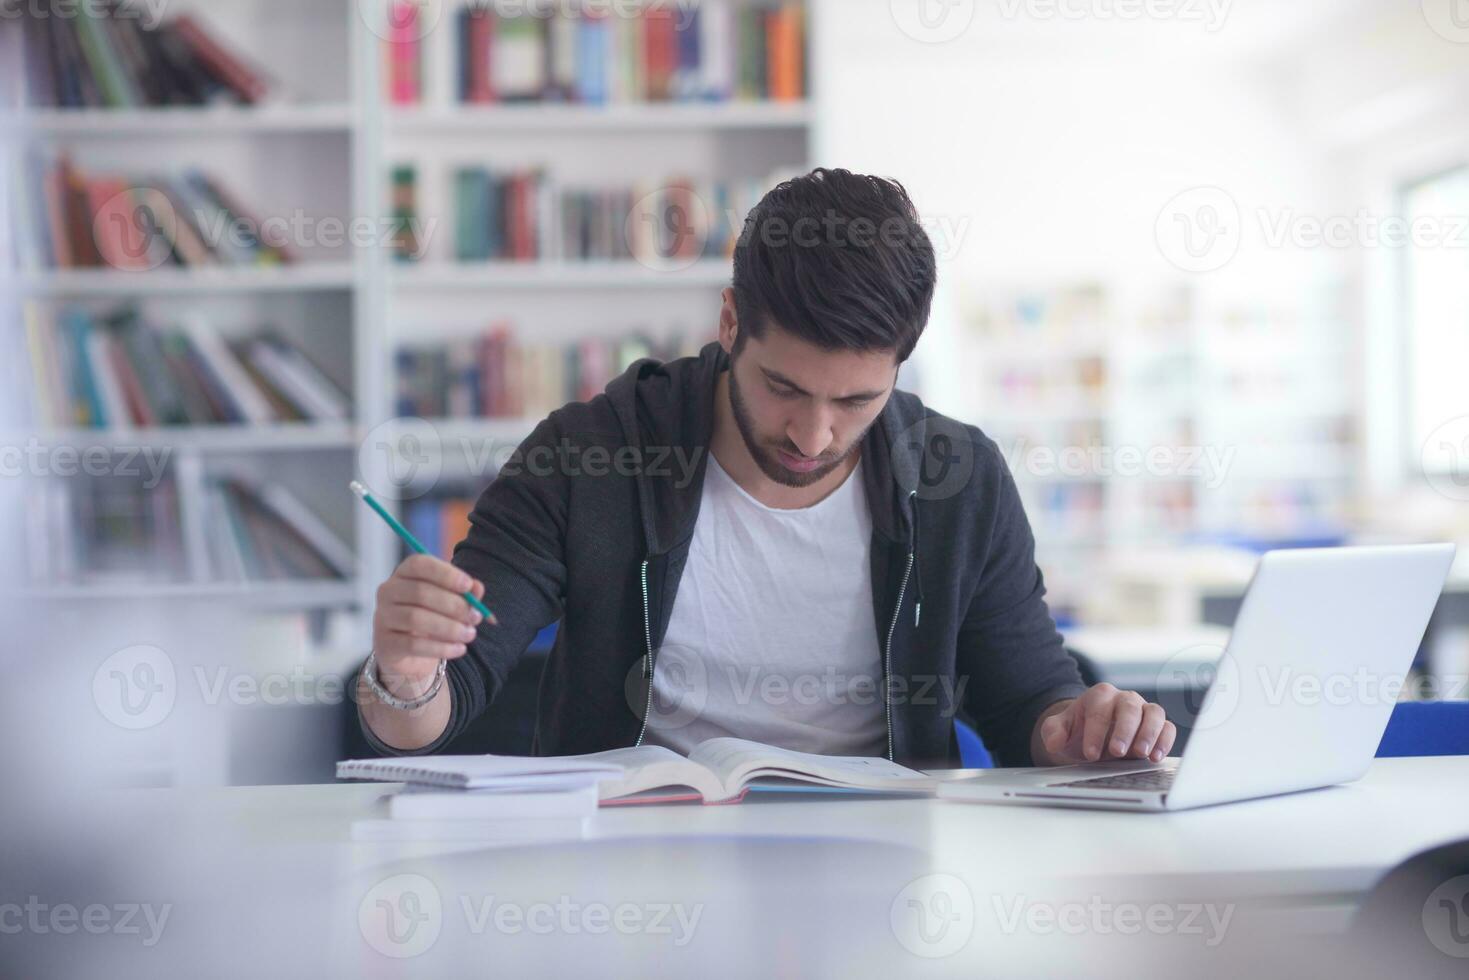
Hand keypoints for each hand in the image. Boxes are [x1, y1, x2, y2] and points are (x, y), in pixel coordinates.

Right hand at [370, 554, 485, 698]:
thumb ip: (465, 594)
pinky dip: (440, 648)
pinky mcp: (385, 643)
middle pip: (420, 592)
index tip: (468, 585)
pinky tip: (459, 649)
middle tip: (475, 616)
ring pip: (416, 619)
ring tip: (469, 634)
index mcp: (404, 573)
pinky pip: (413, 645)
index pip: (419, 564)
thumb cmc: (433, 616)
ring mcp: (383, 617)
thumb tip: (477, 588)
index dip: (445, 573)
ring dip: (449, 628)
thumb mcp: (451, 602)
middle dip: (453, 605)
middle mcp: (388, 591)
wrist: (410, 651)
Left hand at [1035, 683, 1176, 765]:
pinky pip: (1168, 728)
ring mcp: (1143, 710)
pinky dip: (1165, 741)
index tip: (1090, 754)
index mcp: (1099, 695)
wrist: (1092, 736)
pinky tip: (1156, 757)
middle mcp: (1124, 699)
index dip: (1095, 732)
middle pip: (1129, 707)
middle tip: (1117, 752)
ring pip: (1154, 713)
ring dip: (1149, 734)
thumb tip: (1054, 742)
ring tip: (1141, 754)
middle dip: (1124, 730)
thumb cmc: (1077, 731)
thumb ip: (1053, 732)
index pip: (1099, 710)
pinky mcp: (1158, 725)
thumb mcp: (1059, 730)